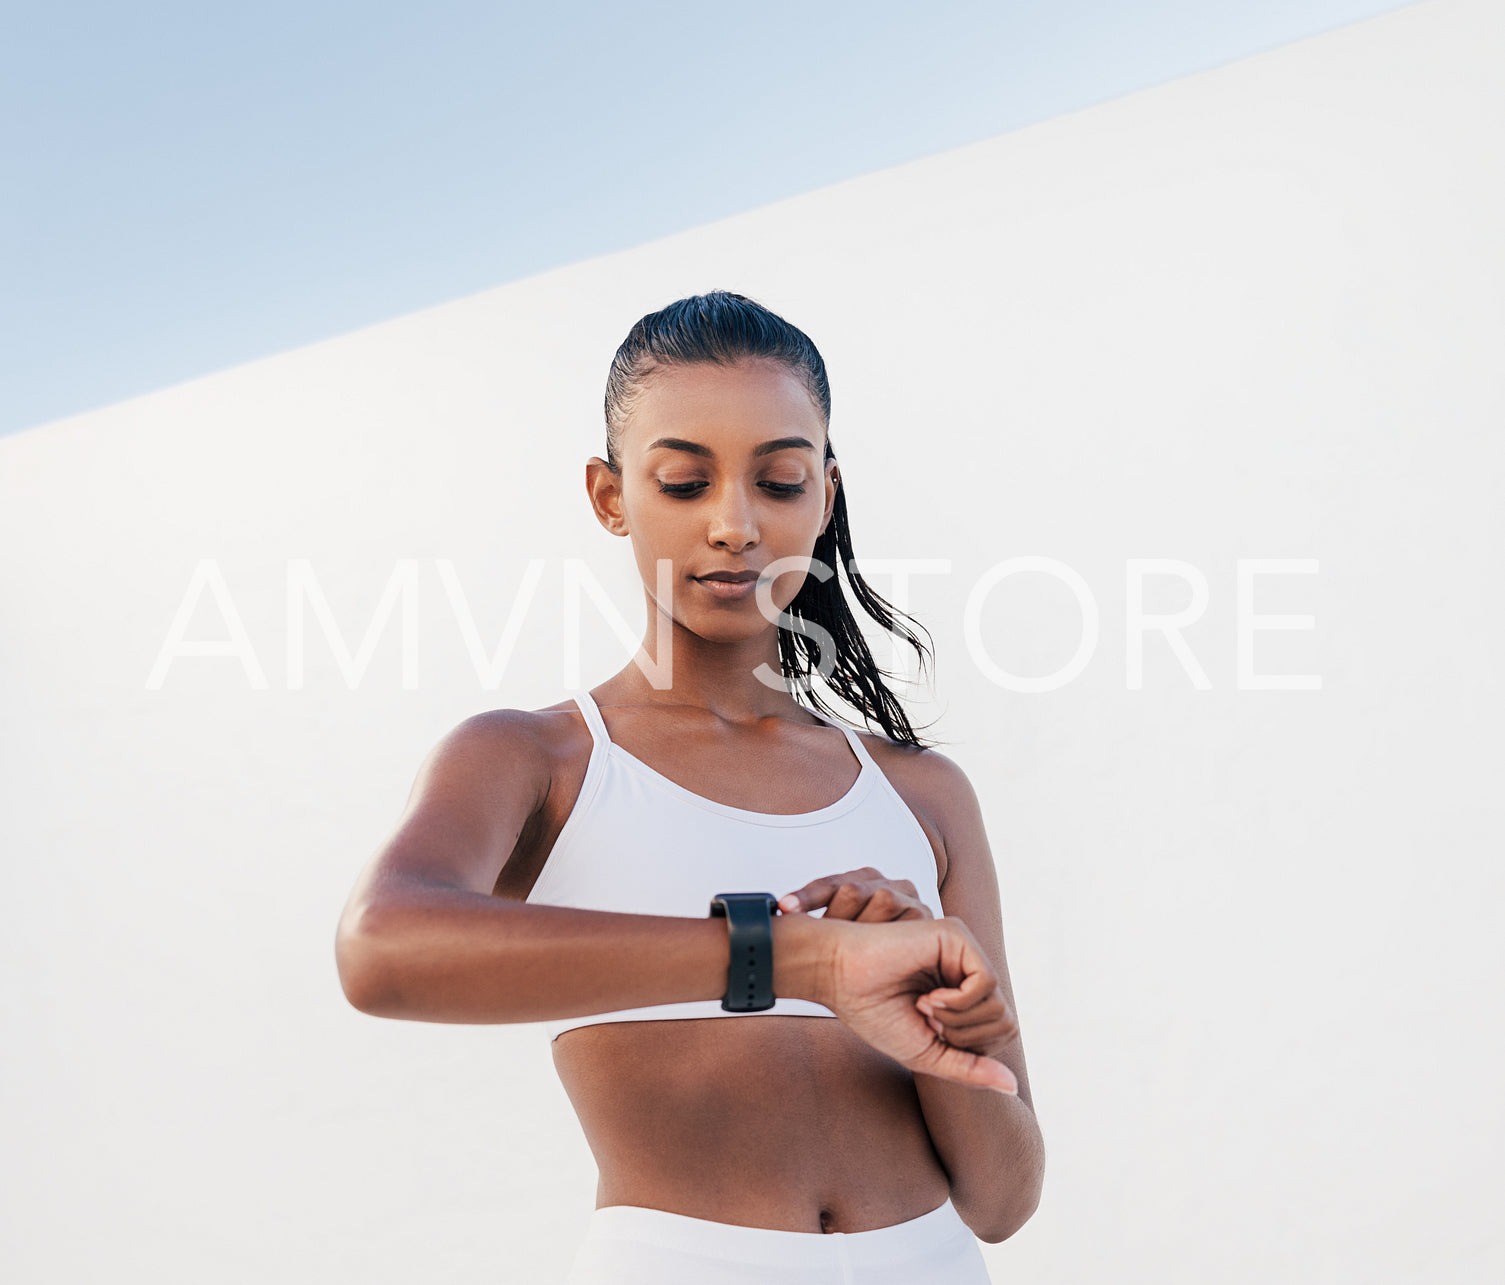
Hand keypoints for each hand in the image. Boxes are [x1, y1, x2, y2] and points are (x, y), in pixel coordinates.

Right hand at [781, 868, 1010, 1055]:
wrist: (838, 978)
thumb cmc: (873, 1013)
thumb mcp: (927, 1054)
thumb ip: (969, 1068)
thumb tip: (1013, 1086)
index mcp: (963, 992)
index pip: (1000, 1032)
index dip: (968, 1047)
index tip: (929, 1032)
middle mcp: (968, 968)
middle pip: (1006, 1022)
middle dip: (964, 1036)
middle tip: (926, 1019)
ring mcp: (964, 950)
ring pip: (999, 1006)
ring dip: (957, 1020)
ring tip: (923, 1005)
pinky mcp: (955, 936)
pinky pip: (986, 983)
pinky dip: (958, 1003)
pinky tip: (928, 997)